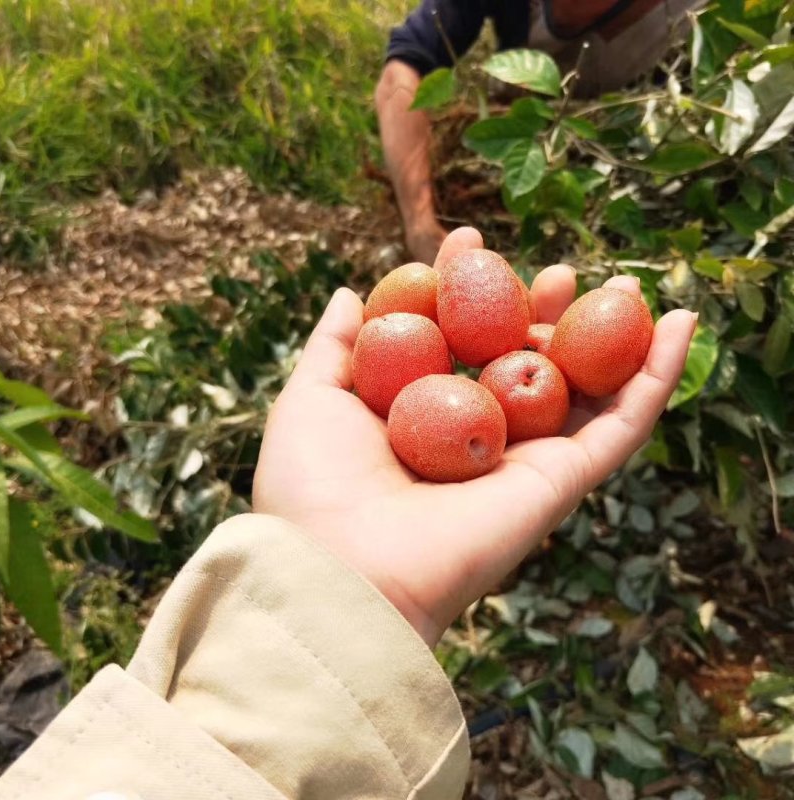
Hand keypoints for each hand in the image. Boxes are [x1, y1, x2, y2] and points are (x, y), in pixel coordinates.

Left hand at [253, 227, 696, 646]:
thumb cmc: (313, 485)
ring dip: (612, 339)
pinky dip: (661, 377)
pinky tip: (683, 326)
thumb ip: (334, 346)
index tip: (467, 239)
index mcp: (425, 418)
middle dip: (544, 312)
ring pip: (584, 390)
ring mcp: (525, 461)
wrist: (342, 568)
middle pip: (527, 363)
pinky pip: (623, 425)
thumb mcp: (314, 398)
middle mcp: (479, 439)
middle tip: (556, 270)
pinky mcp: (561, 483)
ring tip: (624, 286)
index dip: (467, 287)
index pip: (460, 341)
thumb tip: (347, 294)